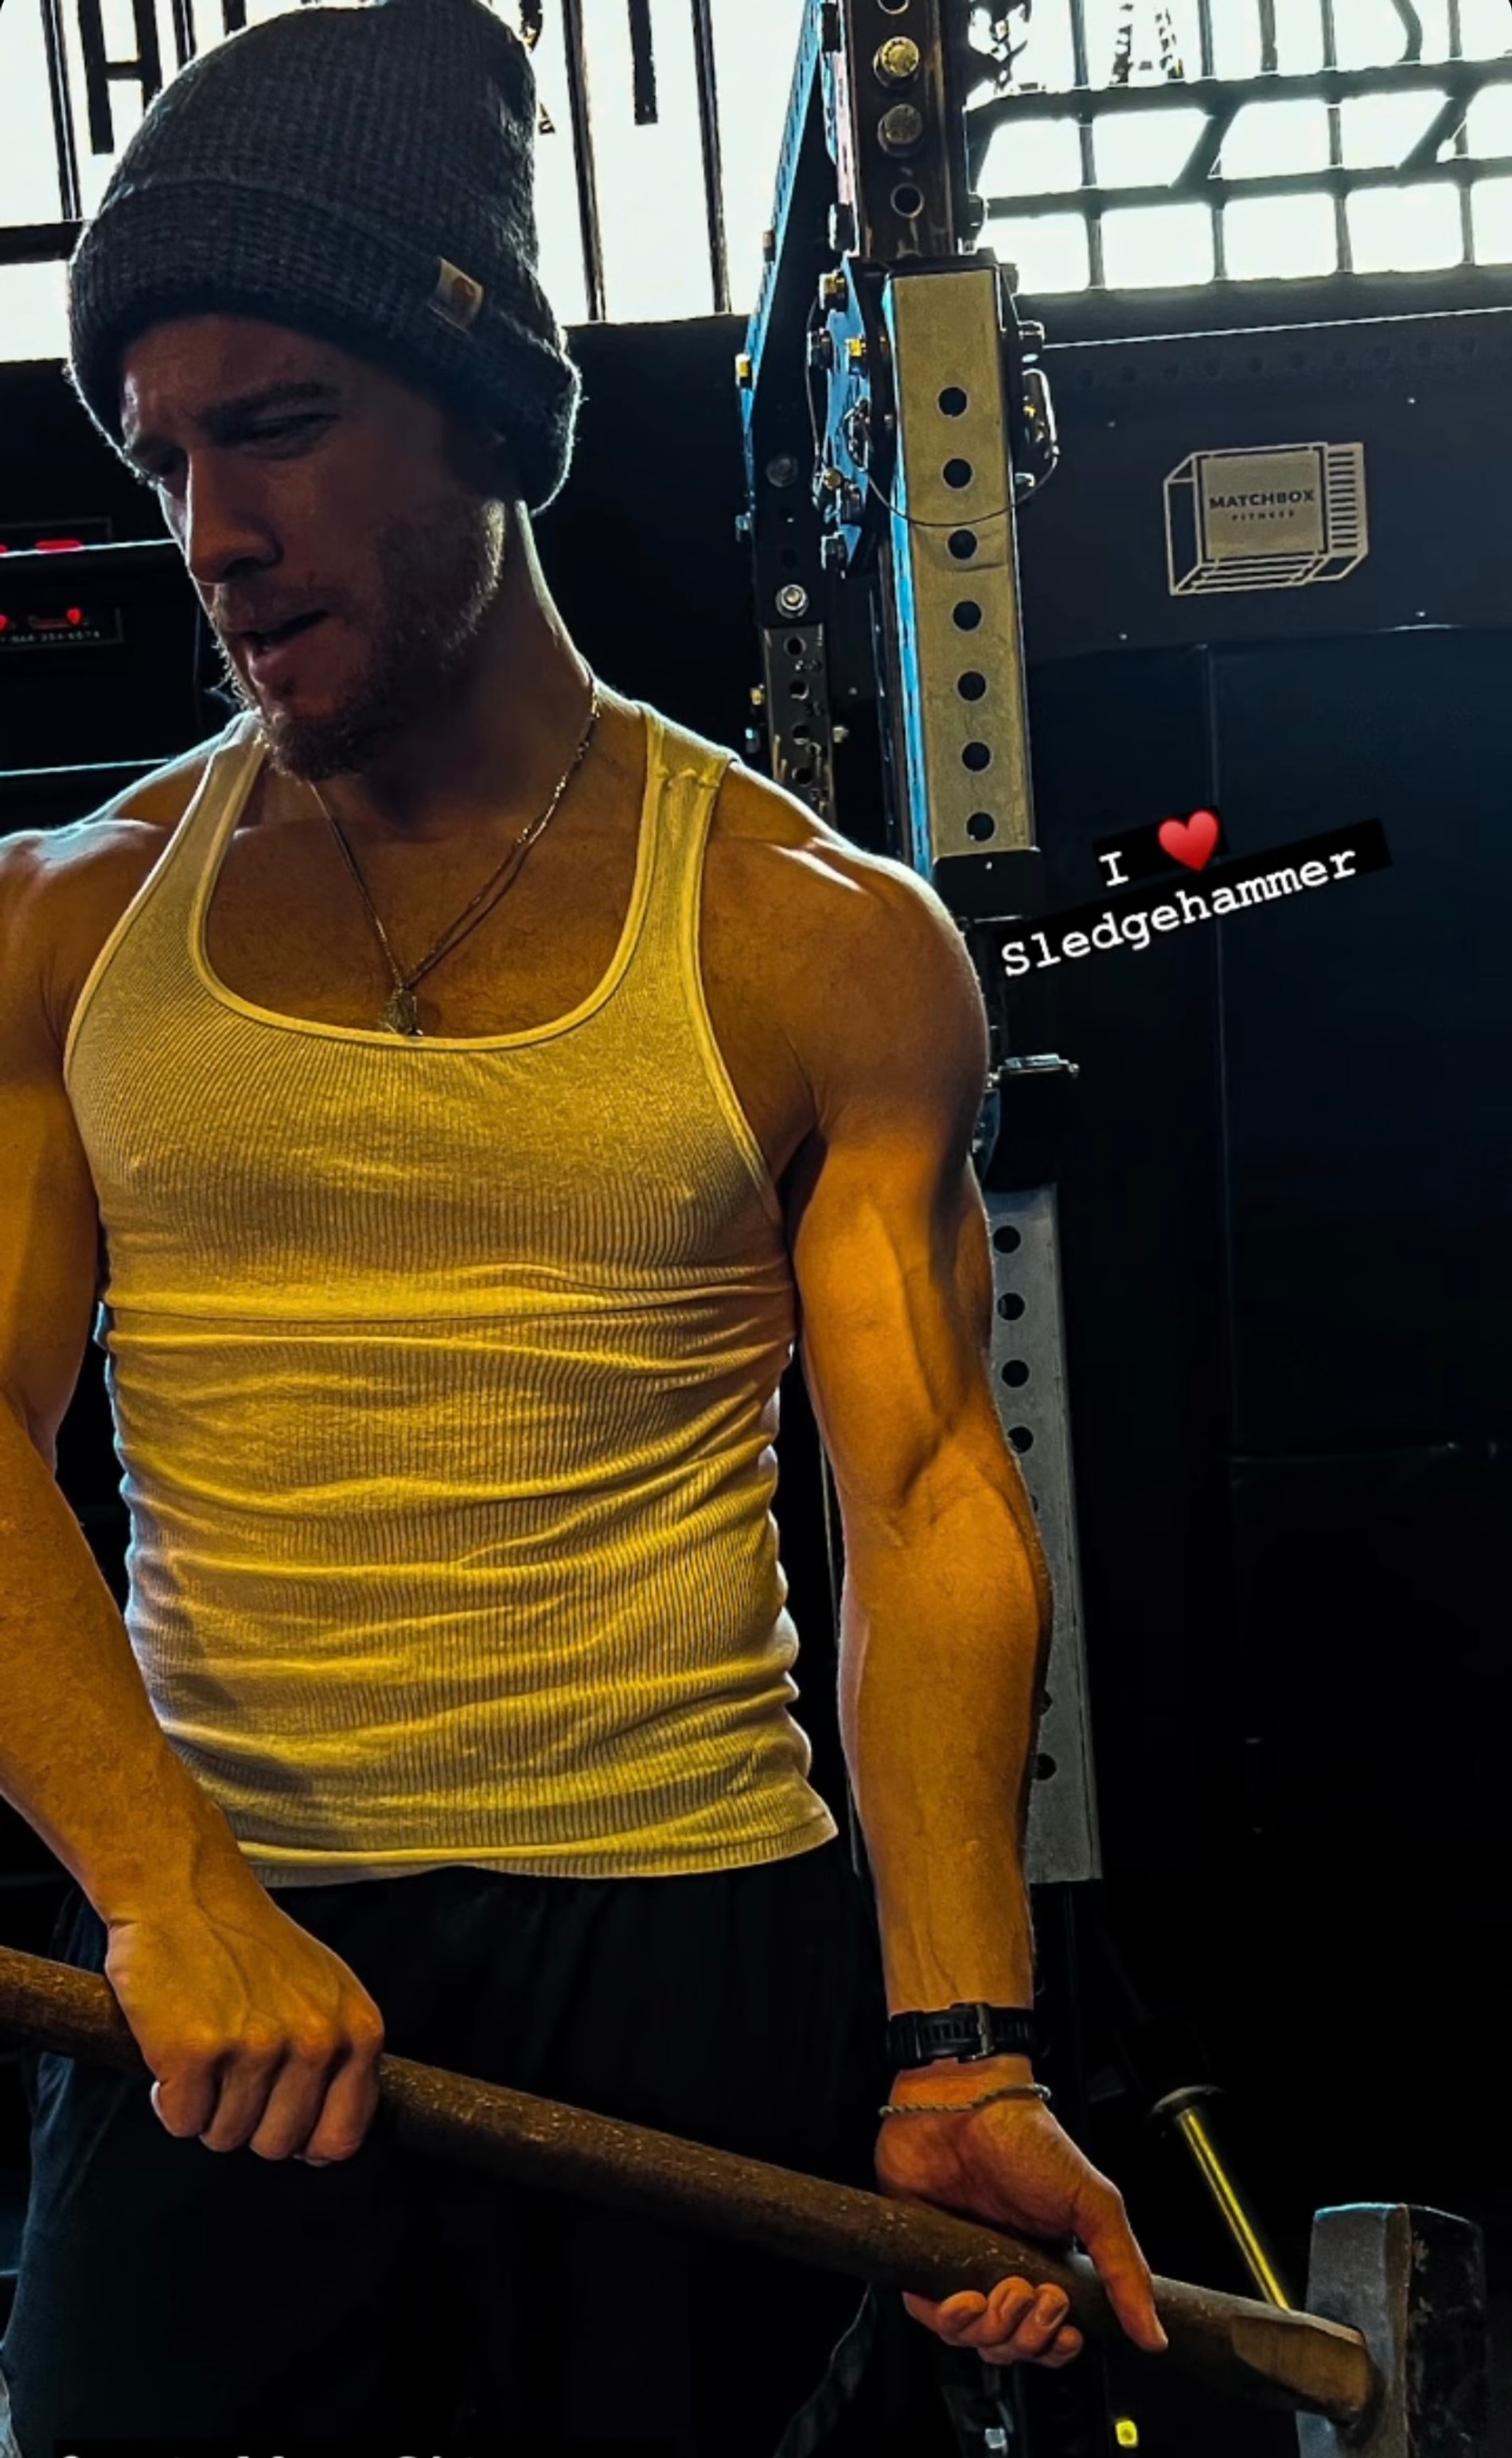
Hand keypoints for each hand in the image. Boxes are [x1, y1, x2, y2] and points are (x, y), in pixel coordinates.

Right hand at [104, 1861, 385, 2166]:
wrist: (186, 1890)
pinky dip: (169, 2098)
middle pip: (276, 2145)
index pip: (341, 2137)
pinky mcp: (195, 2052)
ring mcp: (256, 2046)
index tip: (277, 2116)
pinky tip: (173, 2050)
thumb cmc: (251, 1945)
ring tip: (204, 2046)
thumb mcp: (325, 1991)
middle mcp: (316, 2041)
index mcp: (357, 2029)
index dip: (302, 2140)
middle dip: (246, 2119)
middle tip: (230, 2065)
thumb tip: (330, 2150)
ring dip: (205, 2105)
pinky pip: (181, 2122)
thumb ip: (341, 2061)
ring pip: (225, 2137)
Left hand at [875, 2086, 1167, 2369]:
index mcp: (1047, 2263)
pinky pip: (931, 2318)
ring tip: (1006, 2289)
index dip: (1058, 2347)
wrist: (963, 2103)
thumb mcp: (1092, 2202)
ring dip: (994, 2328)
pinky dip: (950, 2321)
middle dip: (1030, 2335)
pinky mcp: (924, 2259)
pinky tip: (964, 2297)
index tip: (1068, 2332)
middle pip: (1015, 2345)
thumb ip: (1125, 2269)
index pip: (1052, 2336)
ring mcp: (963, 2266)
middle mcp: (1004, 2270)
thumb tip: (1154, 2333)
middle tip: (1038, 2294)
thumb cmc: (1026, 2138)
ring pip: (976, 2338)